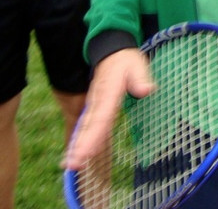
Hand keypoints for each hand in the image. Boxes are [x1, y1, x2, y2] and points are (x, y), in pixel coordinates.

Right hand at [62, 48, 155, 169]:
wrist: (112, 52)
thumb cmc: (127, 61)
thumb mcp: (137, 65)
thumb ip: (140, 78)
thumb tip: (146, 90)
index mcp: (108, 92)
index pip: (101, 117)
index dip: (94, 135)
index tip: (86, 152)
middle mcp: (98, 101)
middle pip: (89, 125)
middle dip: (81, 145)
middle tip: (73, 164)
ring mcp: (94, 104)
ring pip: (85, 127)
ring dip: (78, 145)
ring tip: (71, 165)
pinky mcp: (94, 107)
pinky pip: (86, 125)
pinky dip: (80, 139)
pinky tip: (77, 154)